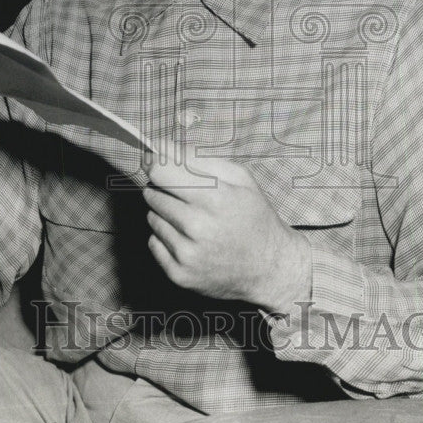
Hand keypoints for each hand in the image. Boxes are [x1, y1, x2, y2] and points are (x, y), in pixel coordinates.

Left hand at [143, 152, 310, 311]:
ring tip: (192, 219)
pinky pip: (153, 243)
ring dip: (165, 214)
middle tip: (185, 196)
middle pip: (152, 194)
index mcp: (215, 198)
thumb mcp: (240, 178)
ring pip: (152, 218)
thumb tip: (162, 148)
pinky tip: (189, 239)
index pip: (161, 172)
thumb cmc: (255, 218)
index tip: (159, 165)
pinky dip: (166, 238)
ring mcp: (187, 254)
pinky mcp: (179, 274)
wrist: (270, 267)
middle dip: (164, 190)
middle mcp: (198, 227)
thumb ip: (199, 159)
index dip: (158, 165)